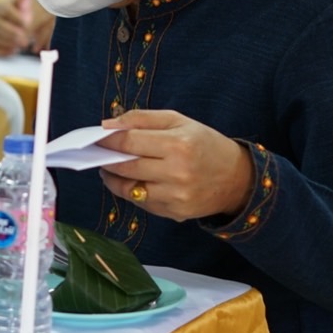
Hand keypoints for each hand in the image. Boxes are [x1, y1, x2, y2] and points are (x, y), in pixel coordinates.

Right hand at [0, 0, 53, 56]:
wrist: (12, 21)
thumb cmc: (20, 10)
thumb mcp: (23, 1)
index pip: (6, 10)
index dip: (17, 17)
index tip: (28, 22)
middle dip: (13, 34)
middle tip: (25, 40)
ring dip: (10, 43)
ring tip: (23, 44)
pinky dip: (4, 51)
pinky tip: (14, 50)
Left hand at [95, 109, 253, 221]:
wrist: (237, 179)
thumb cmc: (205, 144)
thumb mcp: (179, 120)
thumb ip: (143, 119)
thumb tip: (108, 124)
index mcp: (178, 144)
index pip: (129, 141)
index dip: (107, 139)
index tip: (95, 137)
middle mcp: (177, 172)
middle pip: (126, 166)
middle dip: (106, 158)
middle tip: (98, 153)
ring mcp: (175, 196)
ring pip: (129, 189)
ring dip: (113, 178)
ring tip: (110, 168)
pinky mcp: (175, 213)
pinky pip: (142, 203)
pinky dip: (131, 192)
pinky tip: (131, 181)